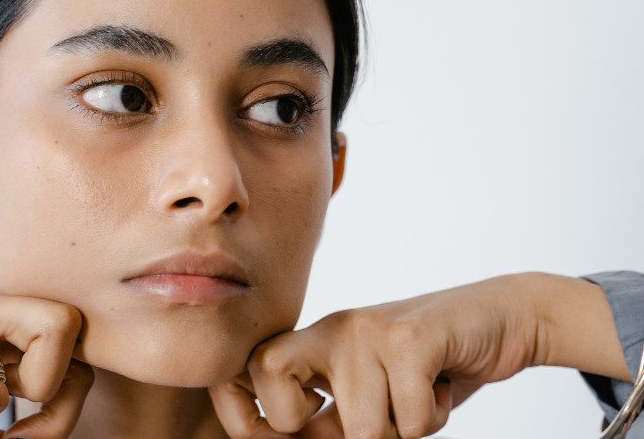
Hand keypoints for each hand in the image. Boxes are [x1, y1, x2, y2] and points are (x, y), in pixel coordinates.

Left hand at [209, 272, 627, 437]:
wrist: (503, 318)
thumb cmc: (430, 371)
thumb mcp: (370, 400)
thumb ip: (328, 423)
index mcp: (316, 342)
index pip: (250, 367)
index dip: (243, 412)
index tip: (276, 434)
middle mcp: (333, 329)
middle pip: (271, 371)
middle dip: (315, 423)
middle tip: (371, 422)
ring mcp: (369, 330)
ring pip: (361, 428)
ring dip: (401, 432)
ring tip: (419, 398)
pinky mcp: (410, 337)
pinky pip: (410, 418)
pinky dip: (434, 419)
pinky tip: (443, 385)